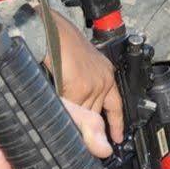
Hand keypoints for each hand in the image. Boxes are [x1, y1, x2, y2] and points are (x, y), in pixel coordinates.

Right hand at [46, 11, 122, 141]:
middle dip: (85, 123)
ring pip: (83, 114)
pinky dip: (62, 111)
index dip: (117, 123)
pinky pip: (70, 108)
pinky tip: (54, 109)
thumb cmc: (60, 43)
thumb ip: (83, 88)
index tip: (118, 138)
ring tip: (61, 118)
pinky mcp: (80, 86)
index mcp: (106, 74)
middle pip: (95, 113)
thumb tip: (78, 109)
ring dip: (72, 118)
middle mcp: (104, 80)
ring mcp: (94, 84)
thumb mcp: (80, 66)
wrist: (51, 30)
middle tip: (76, 129)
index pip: (116, 104)